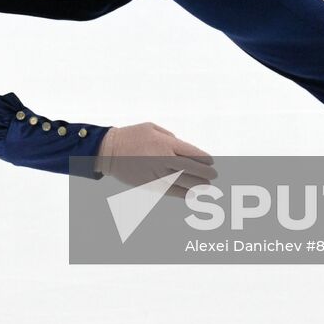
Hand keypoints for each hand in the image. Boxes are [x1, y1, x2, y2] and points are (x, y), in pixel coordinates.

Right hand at [96, 122, 217, 196]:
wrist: (109, 152)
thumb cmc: (132, 136)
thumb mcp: (152, 128)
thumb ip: (170, 137)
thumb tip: (182, 147)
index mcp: (164, 143)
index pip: (190, 152)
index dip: (203, 158)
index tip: (211, 162)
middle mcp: (162, 159)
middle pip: (190, 168)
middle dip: (205, 172)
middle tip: (214, 175)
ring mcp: (156, 173)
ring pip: (182, 182)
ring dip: (197, 186)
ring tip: (207, 187)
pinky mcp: (149, 184)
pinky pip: (170, 191)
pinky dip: (183, 194)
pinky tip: (192, 196)